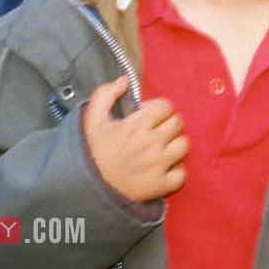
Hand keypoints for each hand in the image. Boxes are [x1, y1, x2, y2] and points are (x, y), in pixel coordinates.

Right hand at [81, 77, 186, 203]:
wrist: (85, 188)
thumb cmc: (89, 151)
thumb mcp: (91, 119)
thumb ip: (105, 94)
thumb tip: (125, 80)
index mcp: (136, 125)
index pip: (166, 106)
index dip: (158, 108)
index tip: (147, 116)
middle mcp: (151, 143)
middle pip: (177, 123)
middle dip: (167, 124)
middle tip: (154, 131)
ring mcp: (158, 165)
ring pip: (184, 145)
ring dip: (174, 145)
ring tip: (160, 148)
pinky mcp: (160, 185)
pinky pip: (182, 174)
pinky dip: (175, 171)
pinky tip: (163, 168)